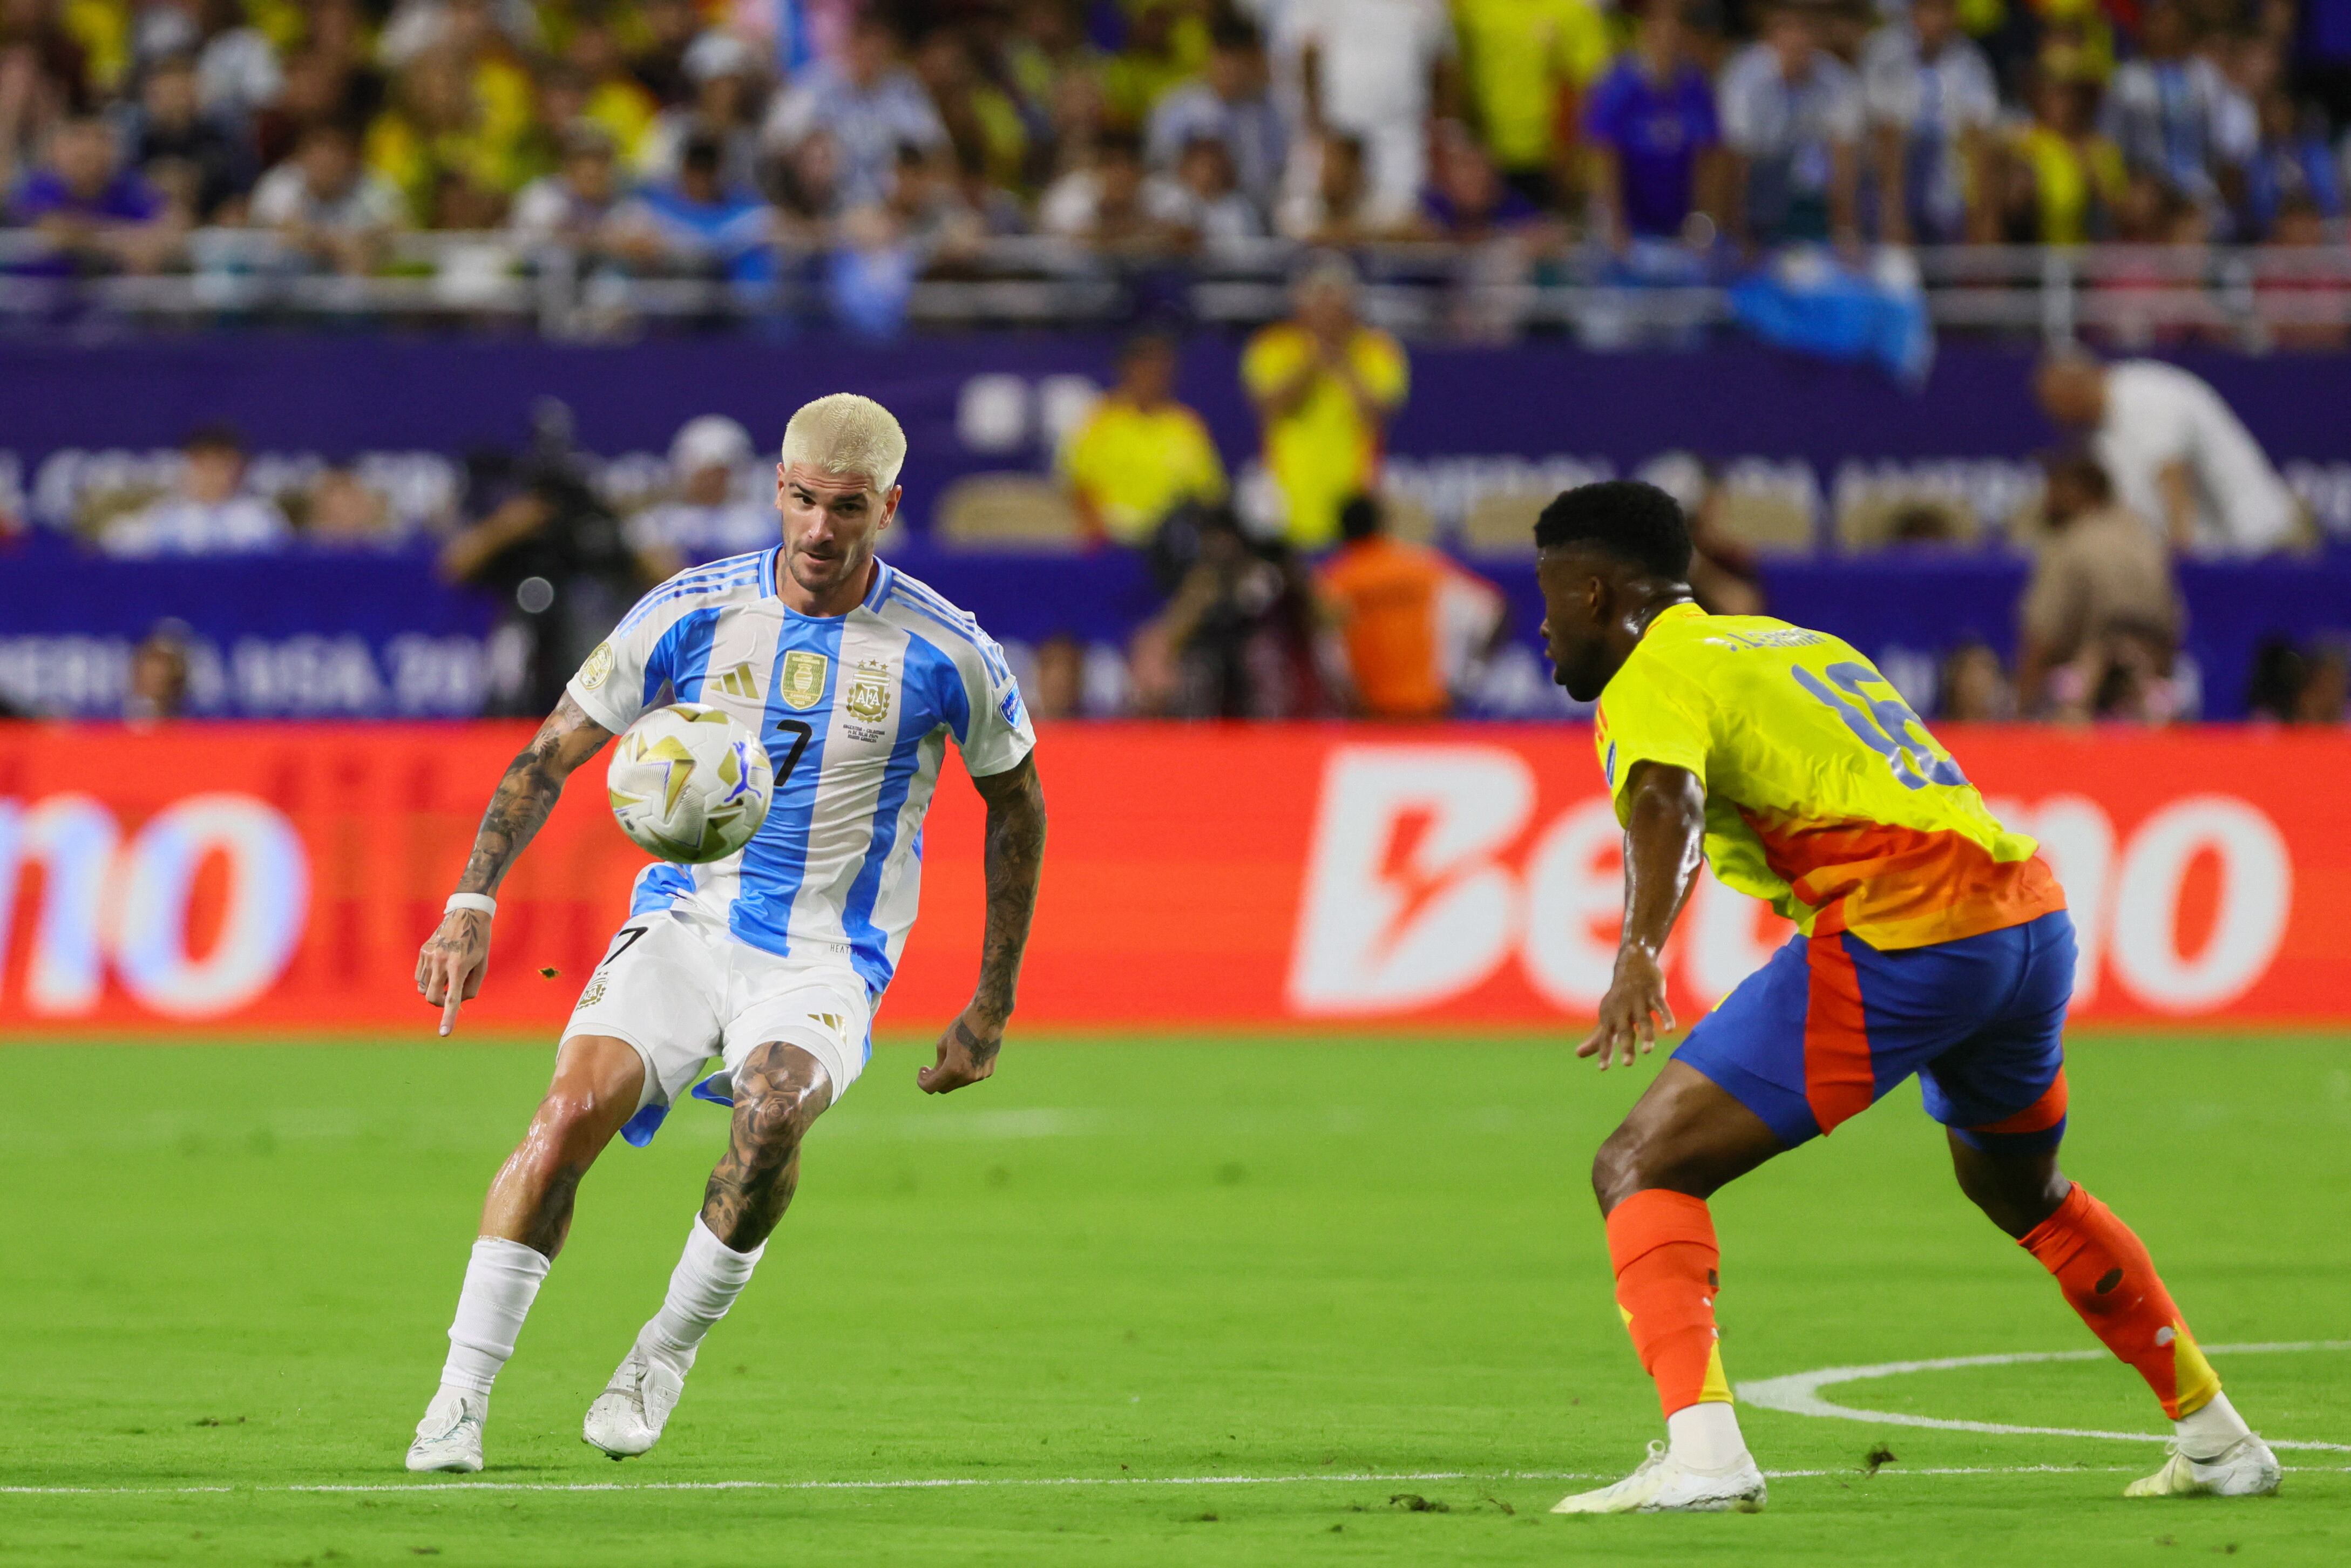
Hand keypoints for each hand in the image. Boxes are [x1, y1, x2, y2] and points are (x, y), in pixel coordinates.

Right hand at [416, 908, 491, 1036]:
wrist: (467, 914)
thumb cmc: (479, 942)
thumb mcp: (483, 965)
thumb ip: (471, 987)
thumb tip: (457, 1002)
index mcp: (458, 966)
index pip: (452, 998)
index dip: (449, 1017)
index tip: (444, 1033)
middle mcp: (440, 961)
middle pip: (432, 997)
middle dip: (439, 1003)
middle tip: (451, 994)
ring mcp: (429, 956)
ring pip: (423, 988)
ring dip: (434, 989)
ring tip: (448, 975)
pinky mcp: (422, 951)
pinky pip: (419, 976)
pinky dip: (428, 979)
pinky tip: (440, 968)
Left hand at [918, 1006, 1003, 1094]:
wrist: (988, 1018)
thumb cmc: (962, 1027)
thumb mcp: (942, 1044)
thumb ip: (938, 1064)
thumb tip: (938, 1075)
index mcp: (953, 1069)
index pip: (932, 1087)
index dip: (922, 1082)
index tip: (922, 1072)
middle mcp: (967, 1076)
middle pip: (945, 1087)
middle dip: (936, 1080)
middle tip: (930, 1069)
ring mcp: (980, 1075)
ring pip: (959, 1082)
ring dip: (951, 1075)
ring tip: (951, 1057)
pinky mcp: (988, 1071)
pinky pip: (972, 1076)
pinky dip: (965, 1071)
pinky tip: (967, 1054)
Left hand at [1577, 948, 1675, 1071]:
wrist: (1632, 964)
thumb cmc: (1619, 997)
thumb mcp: (1607, 1017)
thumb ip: (1597, 1038)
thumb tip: (1578, 1055)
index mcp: (1610, 1017)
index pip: (1606, 1038)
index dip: (1605, 1052)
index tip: (1603, 1069)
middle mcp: (1623, 1009)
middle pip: (1625, 1031)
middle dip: (1626, 1046)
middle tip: (1627, 1064)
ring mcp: (1639, 1001)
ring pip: (1643, 1020)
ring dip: (1646, 1035)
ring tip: (1647, 1051)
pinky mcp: (1654, 994)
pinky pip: (1661, 1007)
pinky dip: (1665, 1018)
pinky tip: (1669, 1030)